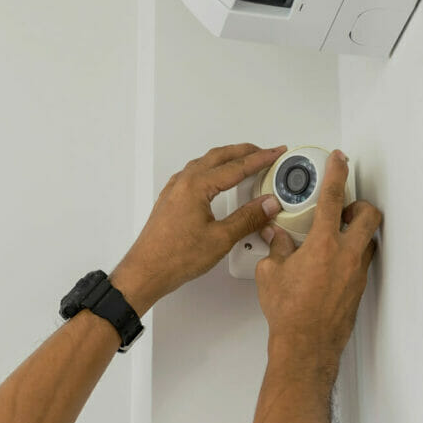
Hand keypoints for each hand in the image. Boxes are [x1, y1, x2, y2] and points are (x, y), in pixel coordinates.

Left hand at [111, 143, 286, 314]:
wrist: (146, 271)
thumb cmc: (174, 257)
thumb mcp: (220, 238)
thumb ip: (248, 218)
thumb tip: (267, 205)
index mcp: (196, 186)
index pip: (236, 167)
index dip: (260, 159)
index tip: (275, 153)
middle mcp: (183, 182)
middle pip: (219, 156)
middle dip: (244, 151)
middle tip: (264, 152)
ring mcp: (175, 190)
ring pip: (205, 163)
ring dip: (227, 159)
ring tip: (245, 162)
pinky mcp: (171, 200)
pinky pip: (194, 174)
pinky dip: (212, 170)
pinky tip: (217, 179)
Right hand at [255, 150, 382, 377]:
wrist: (306, 345)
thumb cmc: (289, 313)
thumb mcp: (271, 273)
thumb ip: (276, 247)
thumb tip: (275, 236)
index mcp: (324, 245)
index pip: (333, 198)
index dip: (337, 173)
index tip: (339, 160)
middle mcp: (346, 256)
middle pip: (369, 215)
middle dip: (360, 204)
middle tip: (345, 206)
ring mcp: (357, 273)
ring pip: (369, 239)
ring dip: (358, 230)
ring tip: (338, 234)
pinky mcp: (359, 288)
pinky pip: (362, 261)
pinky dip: (352, 254)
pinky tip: (333, 262)